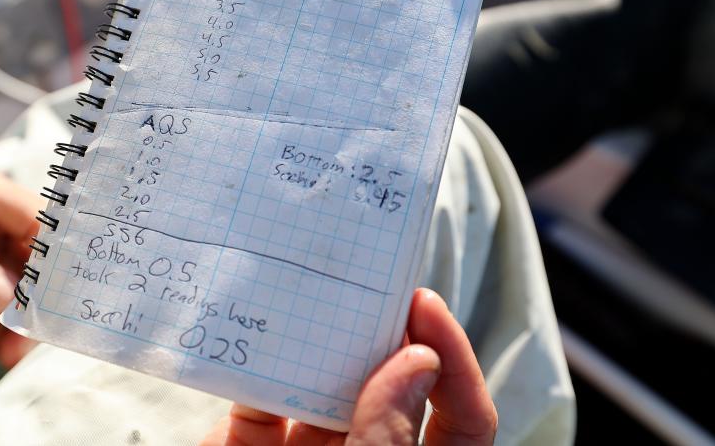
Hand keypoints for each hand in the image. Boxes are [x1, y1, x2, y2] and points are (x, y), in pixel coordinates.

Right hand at [200, 288, 496, 445]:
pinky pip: (255, 399)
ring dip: (320, 340)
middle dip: (385, 334)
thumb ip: (386, 439)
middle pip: (391, 388)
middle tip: (371, 284)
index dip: (454, 361)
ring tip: (319, 291)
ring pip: (324, 385)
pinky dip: (253, 365)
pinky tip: (258, 332)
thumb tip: (417, 360)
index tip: (424, 307)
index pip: (460, 420)